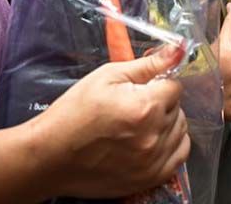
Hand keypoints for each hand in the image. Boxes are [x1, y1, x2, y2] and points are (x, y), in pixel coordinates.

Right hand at [26, 47, 190, 199]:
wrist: (50, 156)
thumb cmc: (74, 113)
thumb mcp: (107, 77)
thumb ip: (148, 65)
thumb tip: (178, 50)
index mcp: (145, 107)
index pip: (174, 86)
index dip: (158, 83)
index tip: (141, 88)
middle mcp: (154, 136)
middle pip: (178, 108)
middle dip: (161, 102)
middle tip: (135, 104)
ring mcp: (153, 160)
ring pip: (180, 130)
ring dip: (167, 123)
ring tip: (139, 123)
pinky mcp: (150, 178)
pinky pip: (178, 156)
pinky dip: (171, 145)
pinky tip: (152, 140)